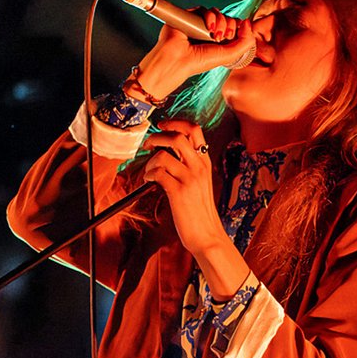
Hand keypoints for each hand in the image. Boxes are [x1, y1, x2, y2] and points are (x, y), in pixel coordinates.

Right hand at [131, 8, 255, 102]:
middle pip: (228, 20)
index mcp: (220, 43)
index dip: (239, 30)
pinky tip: (208, 26)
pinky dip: (211, 16)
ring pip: (219, 14)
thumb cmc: (199, 61)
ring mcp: (201, 24)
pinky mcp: (191, 16)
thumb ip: (244, 43)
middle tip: (224, 37)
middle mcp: (211, 33)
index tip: (234, 36)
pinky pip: (206, 10)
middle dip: (230, 26)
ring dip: (221, 21)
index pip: (235, 30)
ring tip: (215, 33)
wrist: (177, 58)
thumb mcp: (228, 55)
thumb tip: (248, 23)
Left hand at [140, 119, 250, 295]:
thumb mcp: (200, 183)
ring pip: (164, 155)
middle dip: (158, 136)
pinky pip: (158, 173)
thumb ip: (189, 166)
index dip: (176, 122)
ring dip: (150, 161)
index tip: (162, 125)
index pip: (195, 129)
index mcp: (205, 162)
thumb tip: (168, 153)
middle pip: (178, 136)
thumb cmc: (200, 211)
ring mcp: (190, 179)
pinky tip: (149, 181)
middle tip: (149, 145)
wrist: (207, 235)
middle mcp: (199, 167)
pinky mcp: (179, 192)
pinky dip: (149, 174)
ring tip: (149, 171)